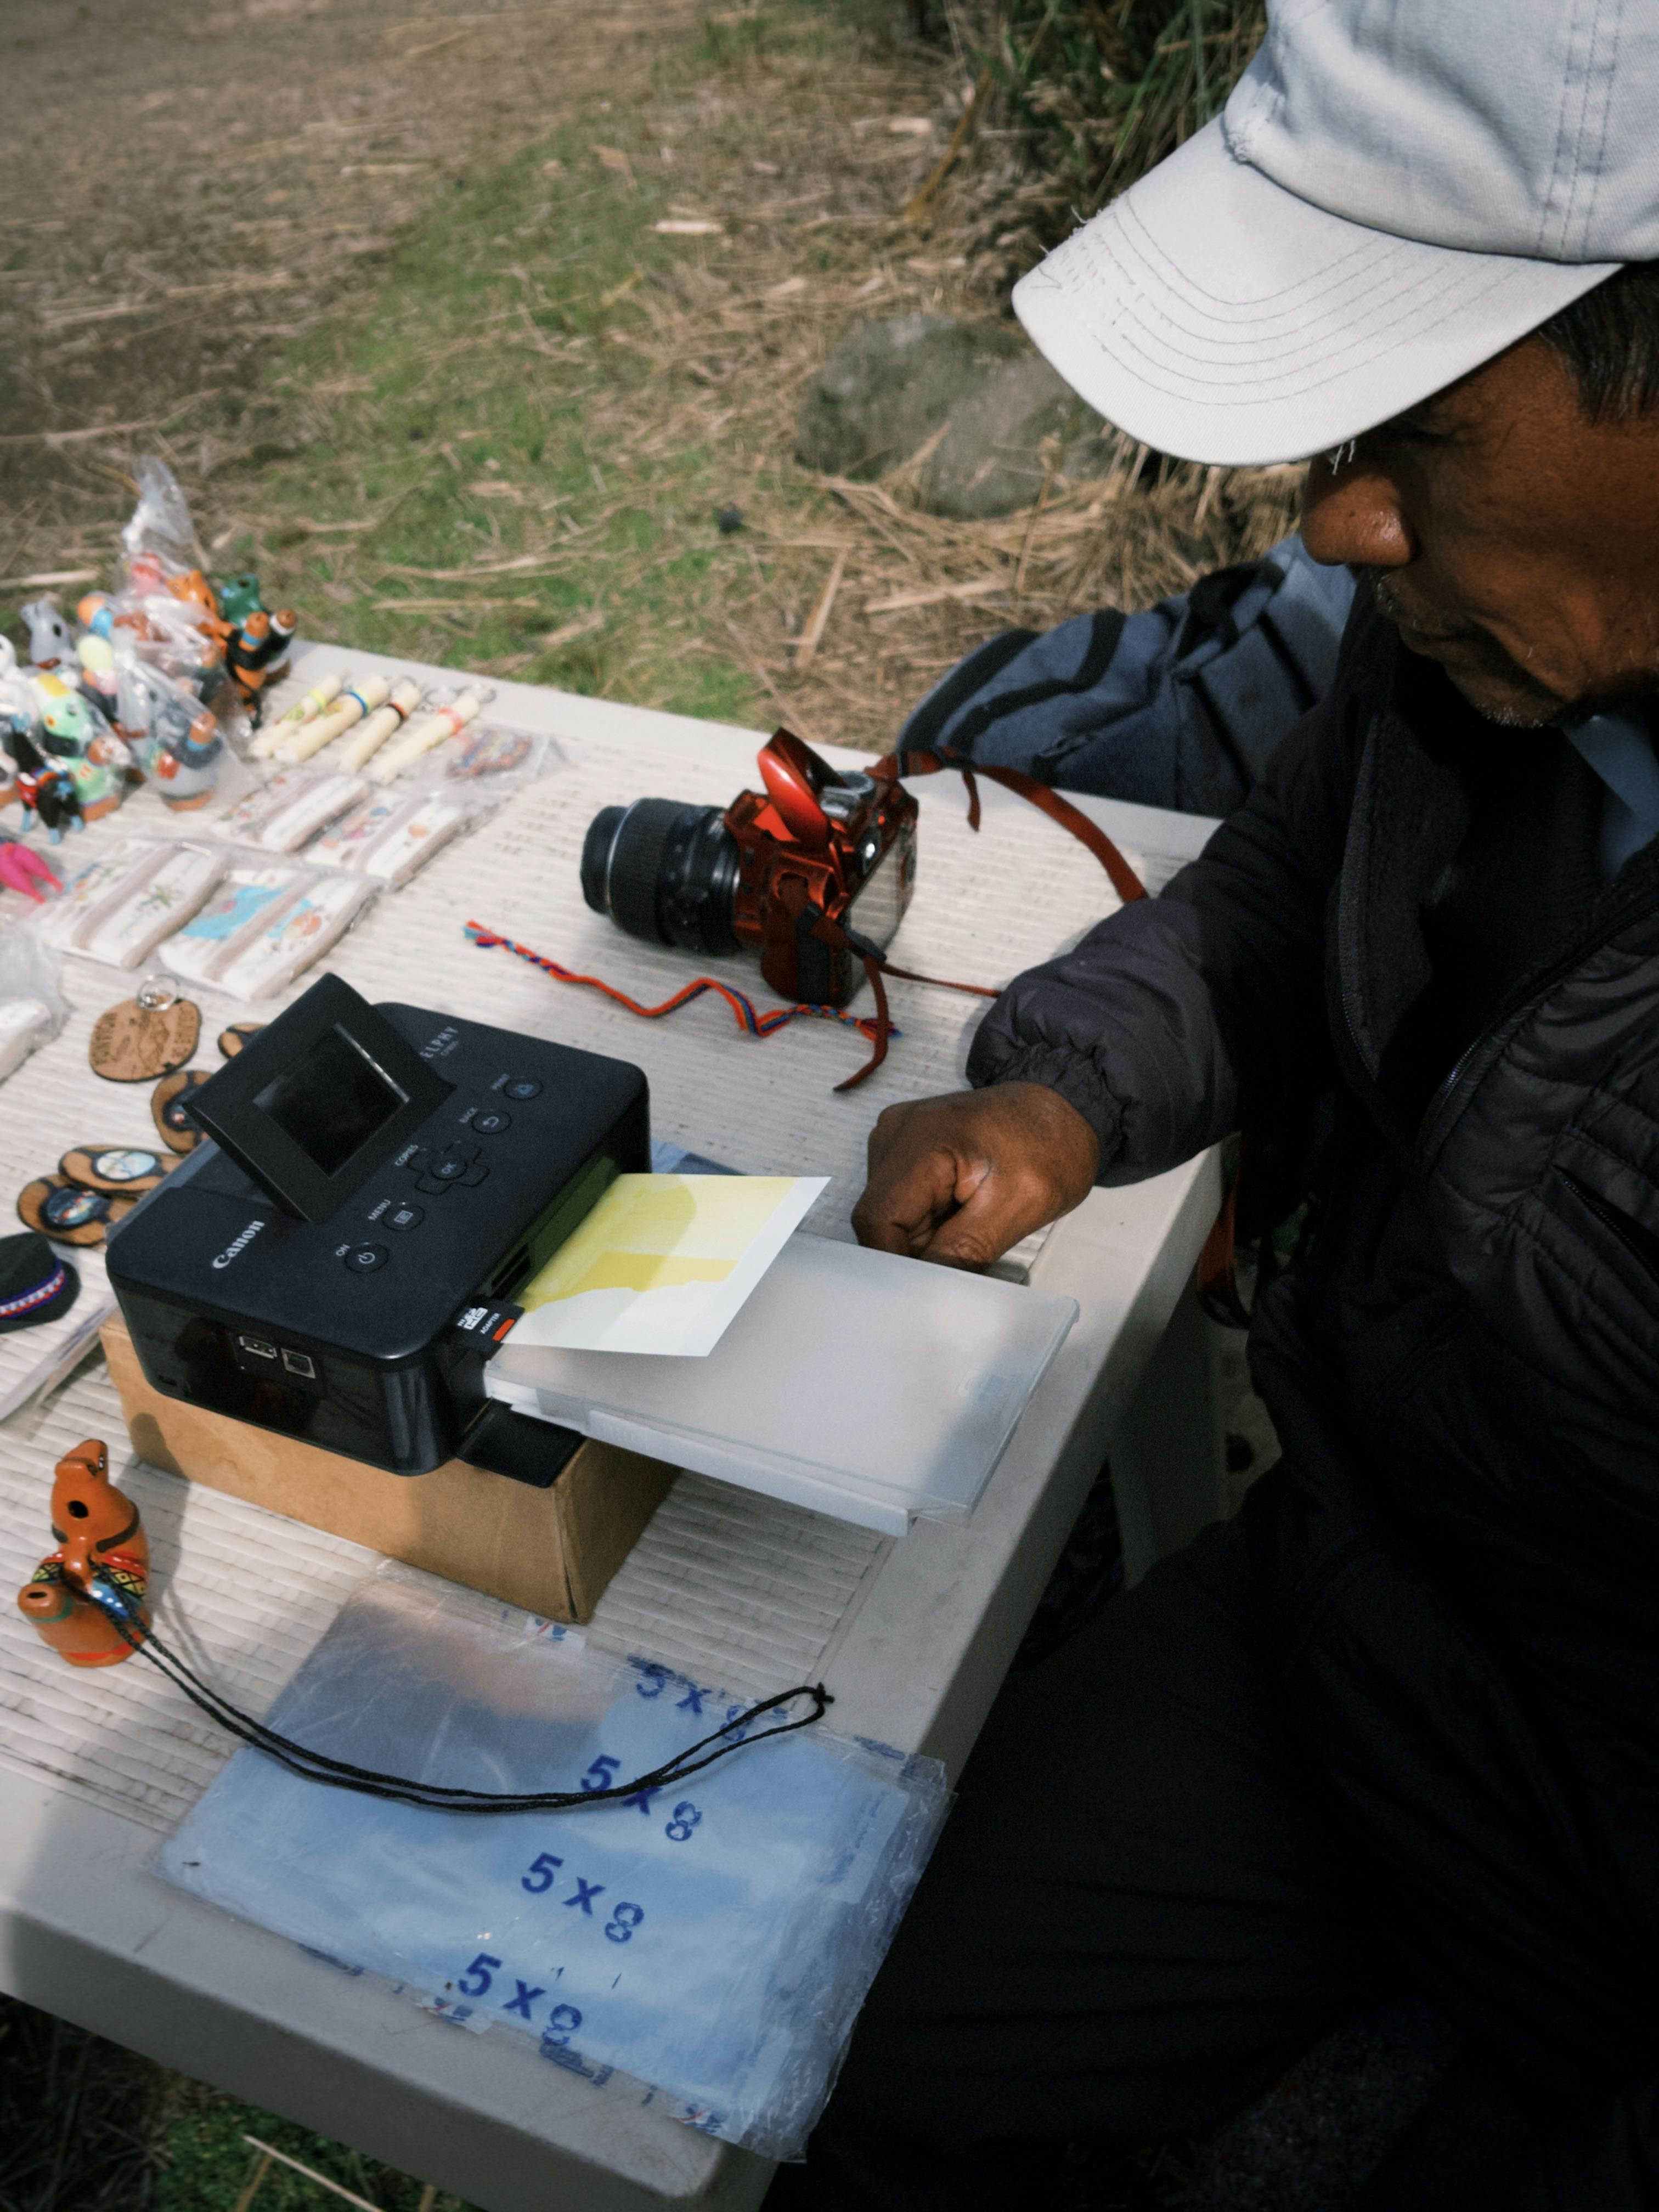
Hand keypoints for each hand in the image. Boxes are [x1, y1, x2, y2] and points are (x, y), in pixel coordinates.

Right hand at [851, 1083, 1099, 1270]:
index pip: (877, 1218)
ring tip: (973, 1222)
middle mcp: (895, 1134)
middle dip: (919, 1250)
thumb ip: (965, 1250)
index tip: (929, 1289)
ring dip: (926, 1237)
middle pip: (881, 1220)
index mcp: (920, 1138)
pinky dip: (929, 1221)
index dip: (896, 1262)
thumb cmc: (1051, 1145)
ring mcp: (897, 1140)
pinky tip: (962, 1211)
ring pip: (891, 1217)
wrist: (1063, 1109)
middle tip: (970, 1253)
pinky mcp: (904, 1151)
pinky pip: (903, 1204)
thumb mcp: (1020, 1205)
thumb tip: (926, 1293)